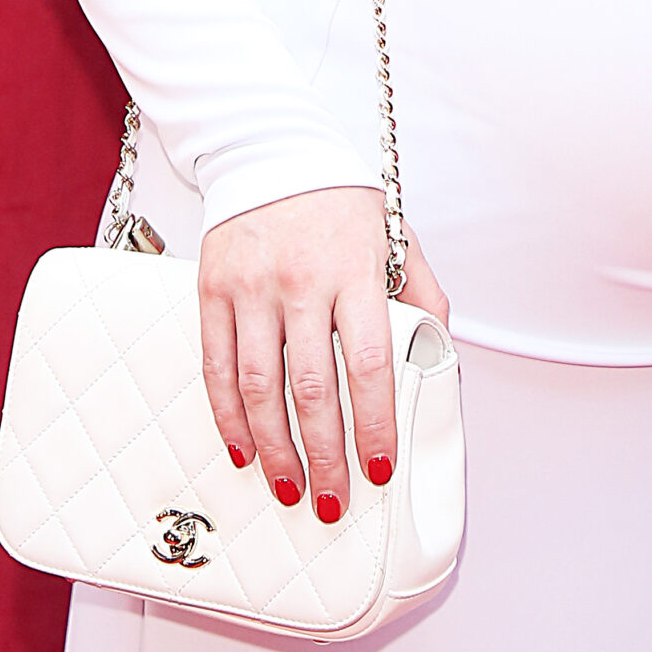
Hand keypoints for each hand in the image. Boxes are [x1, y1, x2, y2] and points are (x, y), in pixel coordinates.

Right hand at [197, 187, 449, 517]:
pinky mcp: (213, 289)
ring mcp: (253, 286)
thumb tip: (439, 359)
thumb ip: (423, 295)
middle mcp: (303, 280)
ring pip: (261, 386)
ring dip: (276, 448)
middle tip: (334, 502)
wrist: (272, 150)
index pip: (371, 361)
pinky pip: (217, 367)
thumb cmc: (343, 204)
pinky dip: (228, 416)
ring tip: (290, 487)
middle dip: (326, 455)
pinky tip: (245, 449)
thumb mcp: (398, 236)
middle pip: (314, 387)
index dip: (376, 422)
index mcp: (357, 269)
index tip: (380, 466)